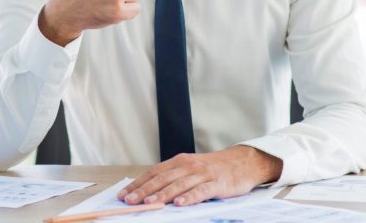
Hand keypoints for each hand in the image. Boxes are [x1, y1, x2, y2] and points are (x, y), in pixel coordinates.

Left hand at [118, 146, 281, 206]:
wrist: (242, 162)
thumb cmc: (214, 168)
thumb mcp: (191, 168)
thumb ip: (173, 177)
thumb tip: (149, 190)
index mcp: (179, 161)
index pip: (154, 172)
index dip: (138, 183)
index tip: (124, 194)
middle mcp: (188, 165)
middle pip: (162, 178)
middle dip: (144, 190)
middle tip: (130, 200)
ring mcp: (202, 174)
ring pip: (178, 185)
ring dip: (162, 195)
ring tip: (148, 204)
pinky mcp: (216, 183)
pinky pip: (200, 191)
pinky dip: (189, 197)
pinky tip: (179, 204)